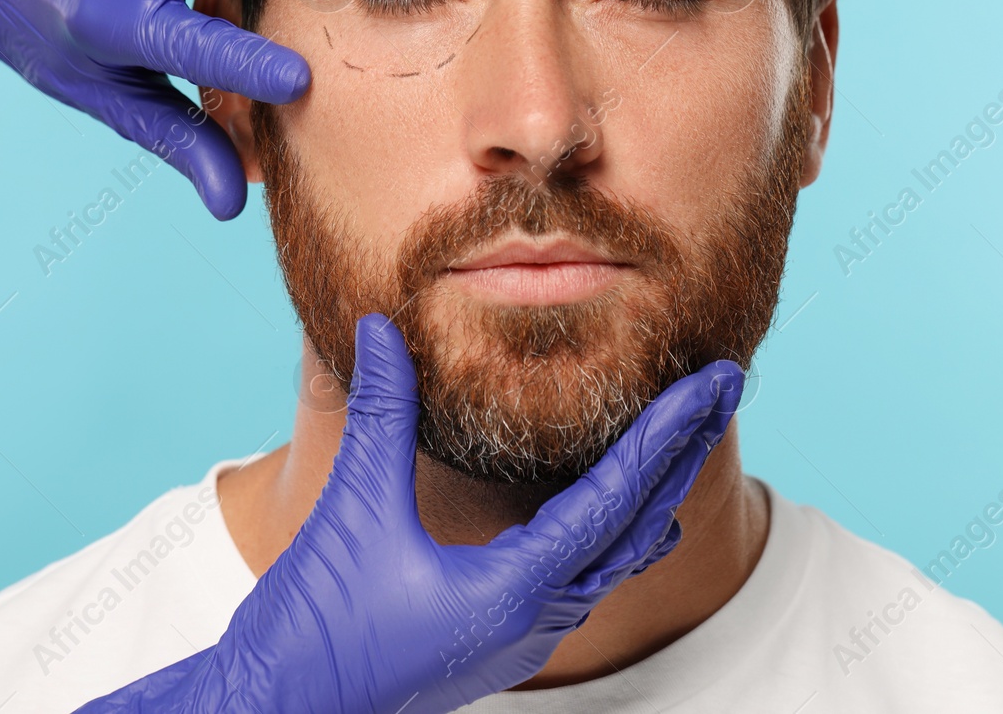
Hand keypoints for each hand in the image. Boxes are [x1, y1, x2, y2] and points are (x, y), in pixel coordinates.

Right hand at [75, 315, 743, 713]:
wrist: (276, 711)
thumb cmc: (317, 629)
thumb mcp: (354, 511)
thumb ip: (383, 416)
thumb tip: (381, 327)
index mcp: (518, 589)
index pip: (617, 496)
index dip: (667, 431)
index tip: (713, 381)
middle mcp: (537, 618)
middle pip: (638, 524)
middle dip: (683, 452)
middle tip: (726, 388)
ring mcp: (523, 637)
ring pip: (617, 560)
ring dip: (655, 493)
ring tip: (685, 441)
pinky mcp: (500, 642)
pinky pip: (586, 582)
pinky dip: (617, 535)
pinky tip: (620, 520)